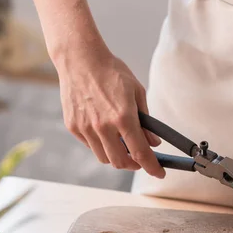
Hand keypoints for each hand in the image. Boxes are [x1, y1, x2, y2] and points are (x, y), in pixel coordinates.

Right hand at [56, 44, 165, 177]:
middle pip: (121, 162)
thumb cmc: (111, 72)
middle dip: (134, 165)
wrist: (80, 59)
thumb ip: (146, 121)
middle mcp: (103, 126)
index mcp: (123, 117)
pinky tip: (105, 131)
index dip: (152, 167)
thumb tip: (153, 142)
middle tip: (140, 159)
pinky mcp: (73, 127)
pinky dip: (101, 145)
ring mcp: (86, 128)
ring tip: (122, 143)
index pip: (141, 153)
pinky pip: (90, 146)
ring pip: (104, 158)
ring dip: (117, 156)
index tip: (158, 173)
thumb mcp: (137, 92)